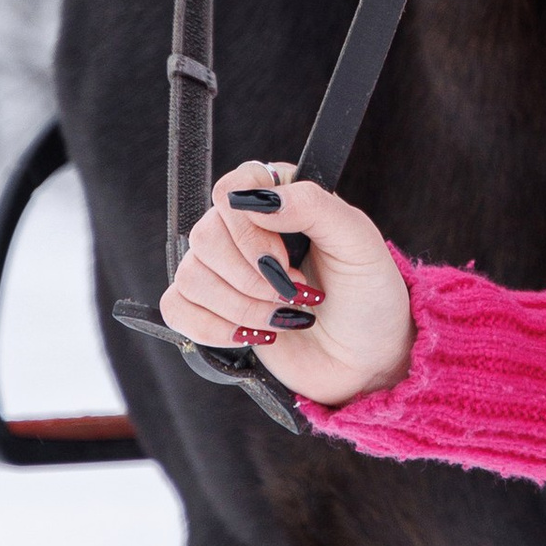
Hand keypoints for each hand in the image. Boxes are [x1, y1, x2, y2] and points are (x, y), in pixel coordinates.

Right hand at [159, 163, 413, 408]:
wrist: (365, 357)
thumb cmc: (368, 294)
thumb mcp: (358, 242)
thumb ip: (313, 205)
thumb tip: (257, 199)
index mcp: (279, 197)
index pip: (231, 188)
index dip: (250, 229)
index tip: (288, 256)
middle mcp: (244, 228)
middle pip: (205, 234)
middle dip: (252, 276)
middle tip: (294, 291)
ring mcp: (224, 269)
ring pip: (190, 274)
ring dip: (242, 306)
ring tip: (283, 316)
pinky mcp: (210, 309)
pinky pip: (176, 307)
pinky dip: (212, 327)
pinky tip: (251, 334)